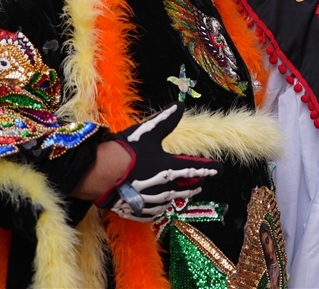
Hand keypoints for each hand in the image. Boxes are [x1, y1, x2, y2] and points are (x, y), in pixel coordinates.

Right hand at [93, 103, 220, 220]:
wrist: (98, 174)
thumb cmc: (125, 151)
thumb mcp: (148, 132)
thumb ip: (166, 120)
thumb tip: (180, 105)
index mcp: (171, 168)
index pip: (197, 168)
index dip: (210, 167)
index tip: (220, 168)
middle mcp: (166, 187)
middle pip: (188, 187)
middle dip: (197, 182)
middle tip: (203, 180)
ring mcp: (153, 202)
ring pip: (174, 200)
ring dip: (182, 195)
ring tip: (189, 192)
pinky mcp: (139, 211)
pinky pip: (156, 212)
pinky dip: (162, 207)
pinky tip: (163, 205)